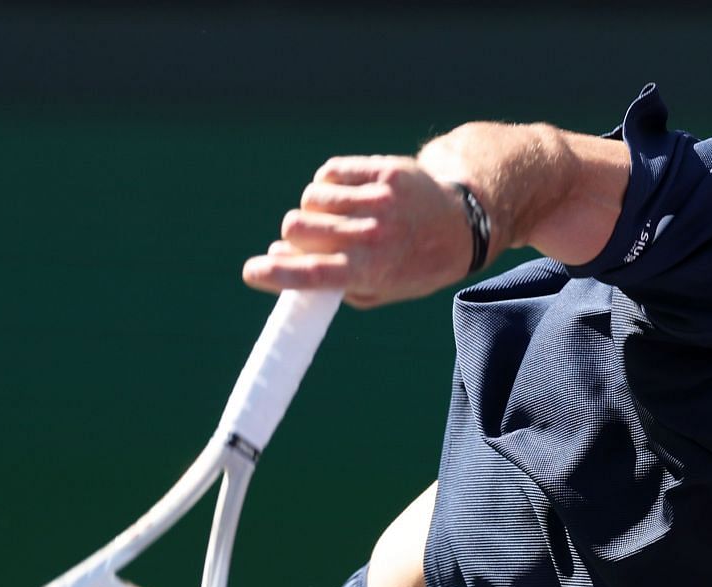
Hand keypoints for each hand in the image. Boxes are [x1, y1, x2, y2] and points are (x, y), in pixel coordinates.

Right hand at [241, 156, 473, 307]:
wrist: (461, 224)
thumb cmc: (413, 264)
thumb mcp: (378, 290)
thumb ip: (331, 283)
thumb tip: (279, 260)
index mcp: (371, 271)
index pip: (311, 273)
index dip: (273, 274)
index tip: (251, 272)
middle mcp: (373, 235)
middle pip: (297, 229)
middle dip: (292, 238)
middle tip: (306, 243)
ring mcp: (378, 200)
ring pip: (310, 198)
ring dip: (311, 210)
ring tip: (333, 219)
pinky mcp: (380, 171)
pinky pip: (328, 174)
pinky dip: (327, 187)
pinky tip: (344, 198)